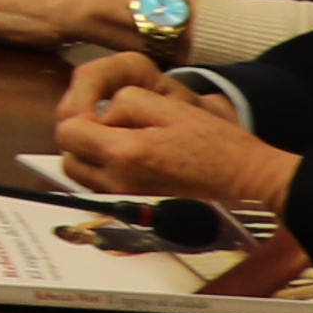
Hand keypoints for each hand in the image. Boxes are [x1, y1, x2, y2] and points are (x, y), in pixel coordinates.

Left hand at [52, 51, 293, 216]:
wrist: (245, 181)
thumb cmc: (214, 143)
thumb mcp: (169, 106)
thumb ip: (125, 102)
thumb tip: (101, 113)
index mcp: (125, 154)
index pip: (67, 132)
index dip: (81, 115)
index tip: (103, 111)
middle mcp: (118, 183)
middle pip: (69, 157)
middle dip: (81, 137)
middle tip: (113, 126)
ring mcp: (126, 199)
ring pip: (82, 175)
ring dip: (91, 156)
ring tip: (125, 142)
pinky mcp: (135, 209)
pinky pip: (101, 188)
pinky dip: (105, 172)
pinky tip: (134, 159)